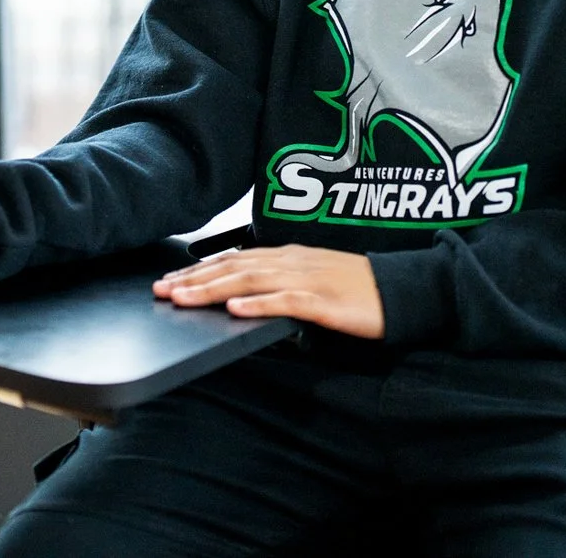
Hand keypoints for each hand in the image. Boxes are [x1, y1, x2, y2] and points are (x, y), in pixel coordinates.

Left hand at [151, 244, 384, 339]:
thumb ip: (283, 285)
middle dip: (195, 278)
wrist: (404, 289)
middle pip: (235, 267)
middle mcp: (293, 262)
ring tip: (185, 297)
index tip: (170, 278)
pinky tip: (236, 309)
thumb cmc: (359, 289)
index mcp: (289, 256)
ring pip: (253, 280)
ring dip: (214, 288)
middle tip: (162, 289)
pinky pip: (287, 301)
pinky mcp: (326, 302)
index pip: (236, 259)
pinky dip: (259, 304)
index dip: (200, 269)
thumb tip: (248, 297)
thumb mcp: (314, 282)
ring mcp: (309, 280)